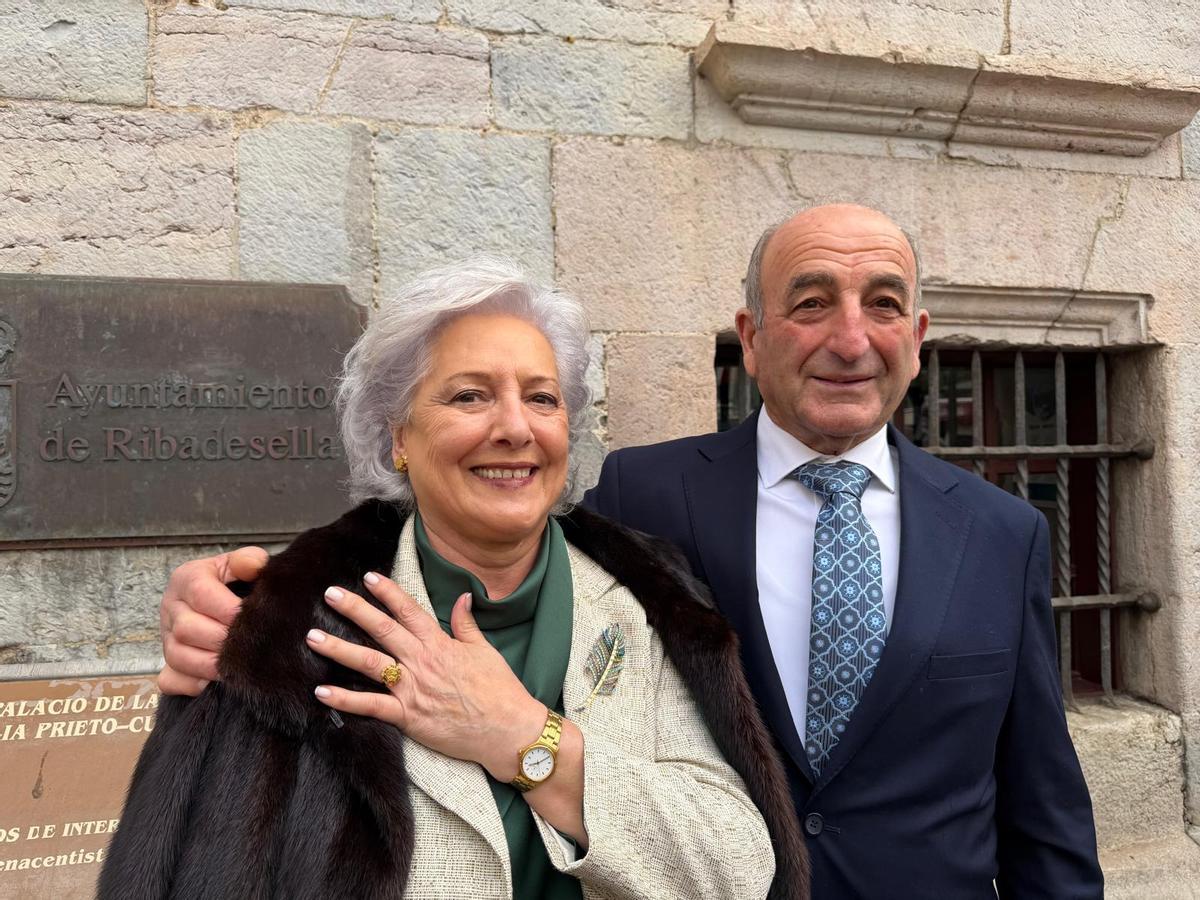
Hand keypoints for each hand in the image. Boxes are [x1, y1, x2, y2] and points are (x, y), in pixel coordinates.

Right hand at [158, 546, 267, 695]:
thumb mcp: (242, 564)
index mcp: (186, 578)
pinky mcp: (168, 664)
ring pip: (178, 656)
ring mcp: (166, 638)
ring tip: (238, 666)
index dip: (226, 608)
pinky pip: (170, 680)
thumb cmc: (236, 583)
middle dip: (221, 640)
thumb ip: (250, 560)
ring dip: (210, 665)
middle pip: (187, 629)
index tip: (249, 618)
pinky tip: (214, 683)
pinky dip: (191, 685)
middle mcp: (171, 608)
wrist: (227, 601)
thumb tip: (253, 566)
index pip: (200, 593)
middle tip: (249, 646)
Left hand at [306, 572, 545, 781]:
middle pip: (382, 629)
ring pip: (369, 663)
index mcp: (440, 643)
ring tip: (313, 637)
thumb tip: (463, 597)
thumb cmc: (500, 690)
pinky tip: (321, 691)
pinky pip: (371, 706)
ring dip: (339, 648)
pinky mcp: (409, 716)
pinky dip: (345, 700)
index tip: (367, 576)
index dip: (387, 592)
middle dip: (354, 609)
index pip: (408, 610)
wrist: (508, 728)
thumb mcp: (485, 650)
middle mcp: (422, 662)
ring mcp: (413, 689)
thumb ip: (467, 624)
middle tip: (329, 593)